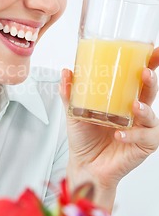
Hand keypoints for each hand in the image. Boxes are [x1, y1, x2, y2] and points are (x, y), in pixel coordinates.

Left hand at [61, 47, 158, 209]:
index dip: (149, 63)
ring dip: (144, 109)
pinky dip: (132, 135)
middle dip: (150, 81)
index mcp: (123, 100)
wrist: (84, 165)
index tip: (153, 50)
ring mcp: (140, 129)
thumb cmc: (84, 138)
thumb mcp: (73, 112)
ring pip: (151, 116)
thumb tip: (66, 72)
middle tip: (144, 73)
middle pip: (149, 92)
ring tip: (134, 106)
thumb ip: (70, 93)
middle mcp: (135, 112)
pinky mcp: (141, 146)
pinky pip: (144, 138)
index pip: (138, 79)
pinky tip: (120, 134)